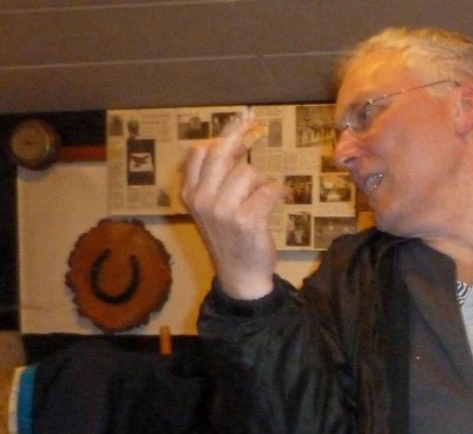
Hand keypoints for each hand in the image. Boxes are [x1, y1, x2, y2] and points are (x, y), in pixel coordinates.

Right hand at [181, 109, 285, 299]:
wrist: (240, 275)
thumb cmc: (230, 239)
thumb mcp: (210, 209)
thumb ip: (212, 180)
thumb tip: (228, 143)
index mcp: (190, 194)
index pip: (199, 153)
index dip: (221, 137)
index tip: (238, 124)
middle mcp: (201, 199)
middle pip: (221, 154)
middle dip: (239, 134)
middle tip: (252, 119)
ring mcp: (222, 210)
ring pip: (248, 172)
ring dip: (263, 180)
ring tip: (265, 196)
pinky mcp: (246, 219)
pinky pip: (269, 189)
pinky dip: (279, 192)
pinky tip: (282, 198)